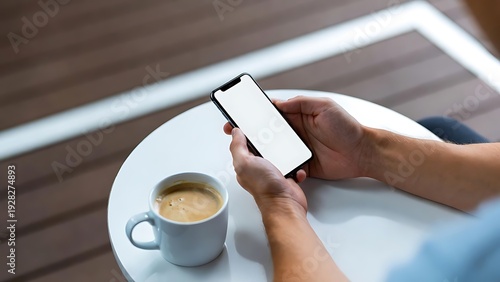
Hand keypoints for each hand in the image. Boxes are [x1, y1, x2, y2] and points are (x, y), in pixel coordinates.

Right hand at [224, 96, 366, 179]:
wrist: (362, 153)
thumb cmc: (347, 128)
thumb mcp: (324, 106)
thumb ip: (301, 103)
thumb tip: (278, 103)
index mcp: (298, 116)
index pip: (273, 113)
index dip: (256, 113)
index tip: (241, 113)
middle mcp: (295, 132)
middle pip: (268, 132)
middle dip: (253, 133)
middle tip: (237, 133)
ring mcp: (298, 149)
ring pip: (274, 150)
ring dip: (264, 151)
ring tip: (252, 152)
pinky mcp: (303, 164)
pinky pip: (286, 165)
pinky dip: (280, 166)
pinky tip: (273, 166)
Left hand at [228, 127, 307, 212]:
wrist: (285, 204)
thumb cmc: (265, 188)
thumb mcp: (245, 163)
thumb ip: (237, 147)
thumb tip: (235, 132)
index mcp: (246, 163)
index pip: (243, 143)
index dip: (245, 131)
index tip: (251, 121)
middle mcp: (258, 167)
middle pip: (262, 145)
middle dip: (269, 139)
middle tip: (274, 131)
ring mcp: (273, 171)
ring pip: (279, 153)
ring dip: (285, 150)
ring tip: (288, 146)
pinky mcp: (287, 175)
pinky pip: (293, 163)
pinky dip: (296, 164)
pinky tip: (294, 165)